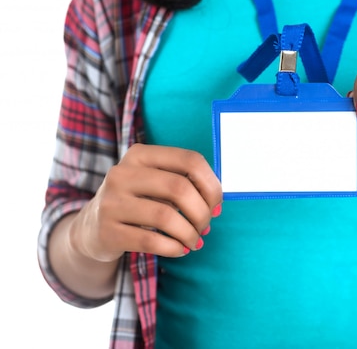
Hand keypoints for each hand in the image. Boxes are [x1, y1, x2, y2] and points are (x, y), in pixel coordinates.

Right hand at [69, 144, 222, 262]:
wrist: (92, 228)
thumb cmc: (139, 202)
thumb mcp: (156, 183)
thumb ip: (186, 185)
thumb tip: (216, 206)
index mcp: (140, 154)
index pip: (190, 160)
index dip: (211, 185)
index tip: (216, 205)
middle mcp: (122, 173)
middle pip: (180, 188)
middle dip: (202, 212)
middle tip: (205, 226)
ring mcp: (111, 202)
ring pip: (166, 217)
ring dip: (190, 233)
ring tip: (195, 241)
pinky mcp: (107, 231)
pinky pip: (151, 241)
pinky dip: (174, 248)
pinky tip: (180, 250)